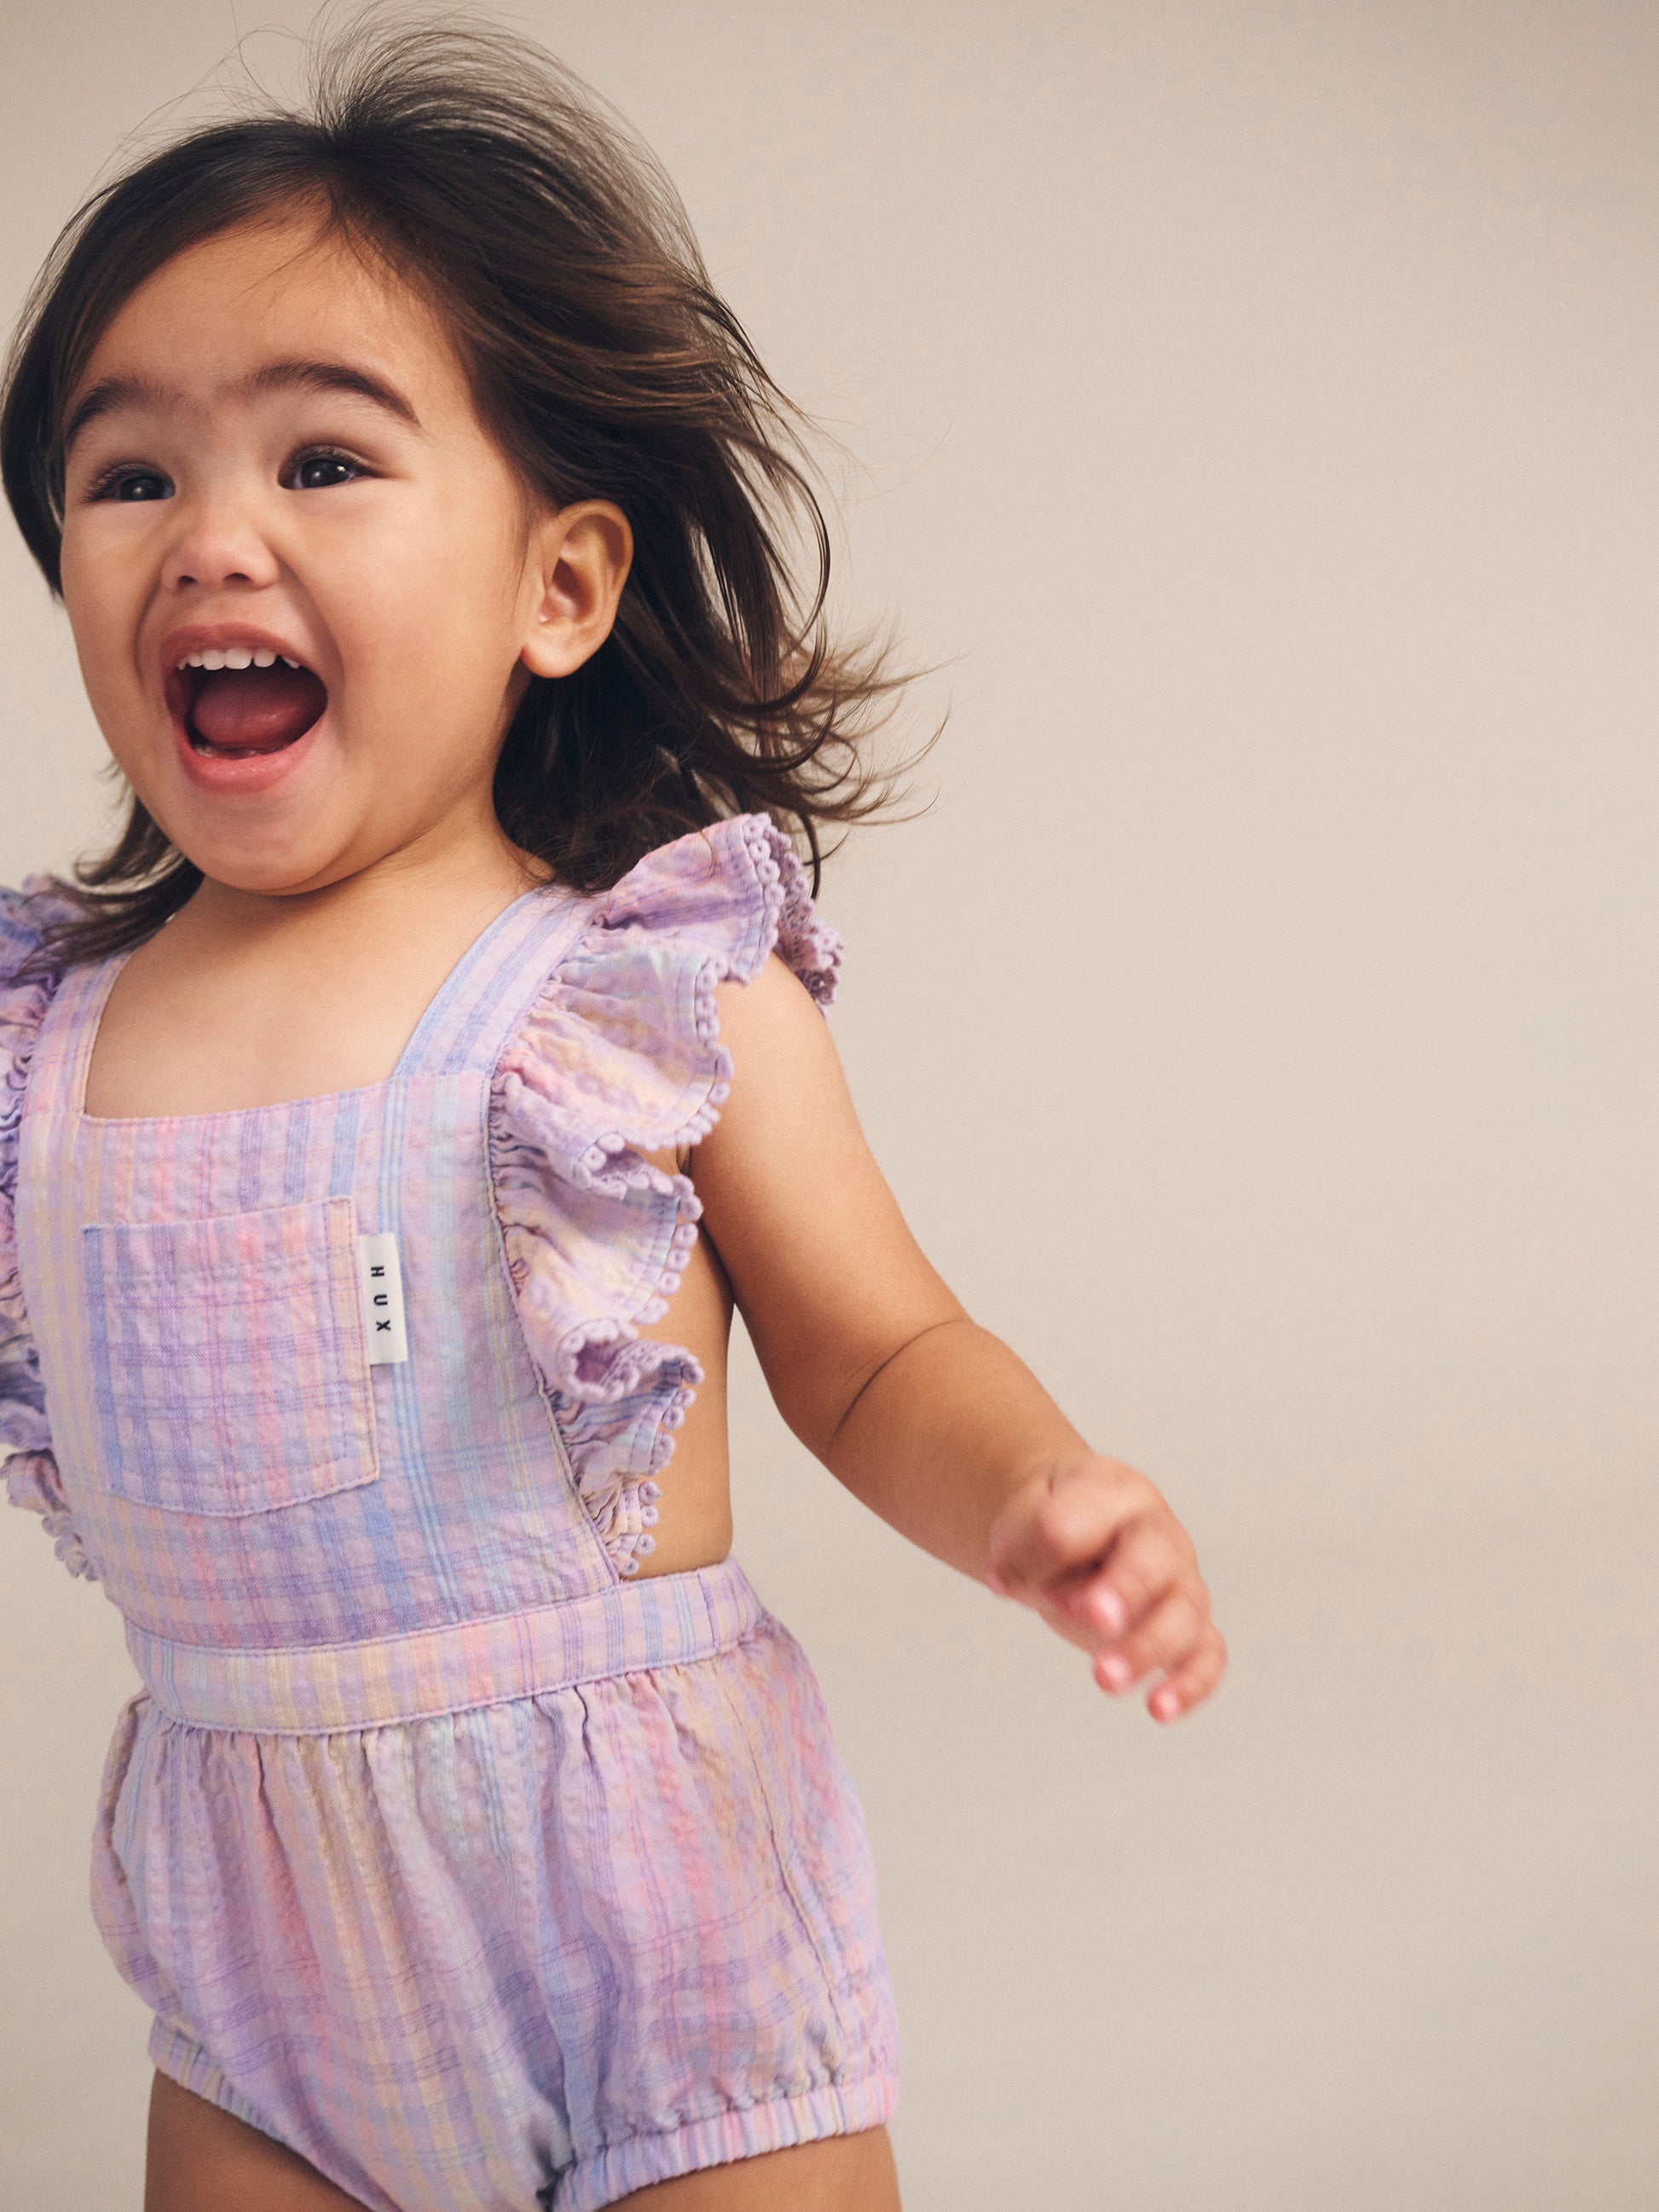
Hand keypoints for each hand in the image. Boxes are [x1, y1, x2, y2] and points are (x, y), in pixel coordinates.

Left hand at [983, 1453, 1226, 1721]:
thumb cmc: (1054, 1523)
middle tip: (1091, 1618)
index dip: (1051, 1548)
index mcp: (1115, 1491)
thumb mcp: (1024, 1520)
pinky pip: (1207, 1654)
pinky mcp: (1188, 1627)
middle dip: (1126, 1590)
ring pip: (1185, 1612)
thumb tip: (1010, 1583)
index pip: (1091, 1514)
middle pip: (1157, 1558)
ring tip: (1104, 1679)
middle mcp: (1158, 1532)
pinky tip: (1159, 1708)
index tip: (1005, 1579)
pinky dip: (1191, 1683)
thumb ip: (1024, 1547)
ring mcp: (1179, 1579)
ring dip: (1147, 1648)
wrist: (1072, 1530)